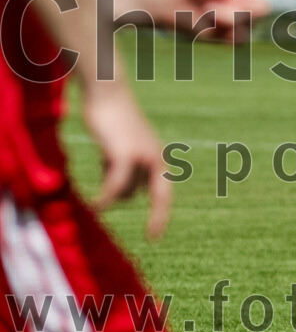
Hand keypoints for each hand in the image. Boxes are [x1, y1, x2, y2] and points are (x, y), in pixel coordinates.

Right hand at [82, 80, 170, 239]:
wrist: (107, 93)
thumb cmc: (111, 120)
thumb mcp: (120, 149)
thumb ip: (124, 170)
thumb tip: (122, 195)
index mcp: (157, 157)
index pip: (164, 191)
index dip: (161, 212)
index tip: (156, 234)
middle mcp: (156, 158)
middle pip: (160, 195)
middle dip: (158, 217)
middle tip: (154, 237)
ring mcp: (143, 156)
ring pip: (126, 189)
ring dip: (110, 188)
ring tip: (103, 165)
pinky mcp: (125, 153)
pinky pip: (115, 185)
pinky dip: (106, 198)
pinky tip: (95, 206)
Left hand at [167, 0, 295, 38]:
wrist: (167, 0)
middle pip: (264, 8)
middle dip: (248, 8)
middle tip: (224, 4)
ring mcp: (235, 17)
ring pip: (252, 25)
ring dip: (231, 18)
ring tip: (208, 12)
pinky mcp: (226, 35)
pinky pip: (239, 38)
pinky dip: (225, 31)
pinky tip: (207, 24)